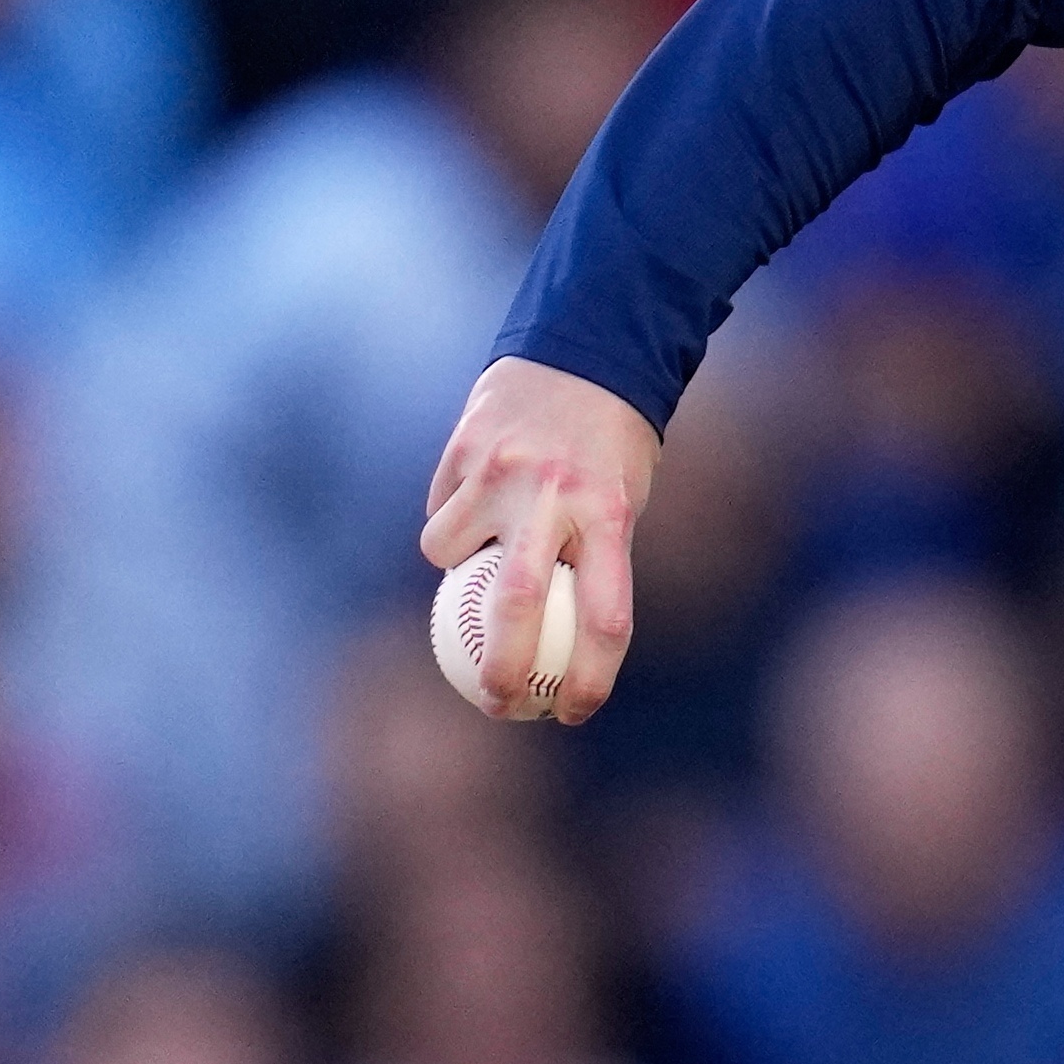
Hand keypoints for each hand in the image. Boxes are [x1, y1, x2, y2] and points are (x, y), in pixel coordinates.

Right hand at [419, 356, 663, 726]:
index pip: (605, 619)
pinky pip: (440, 511)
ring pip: (449, 553)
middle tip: (496, 703)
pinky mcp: (461, 451)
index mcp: (610, 516)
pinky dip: (449, 523)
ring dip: (454, 570)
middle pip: (514, 606)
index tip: (569, 714)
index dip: (587, 679)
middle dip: (499, 669)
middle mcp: (553, 498)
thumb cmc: (610, 445)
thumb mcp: (622, 502)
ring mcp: (499, 473)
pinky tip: (470, 504)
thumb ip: (589, 561)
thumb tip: (552, 643)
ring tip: (478, 553)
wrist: (582, 349)